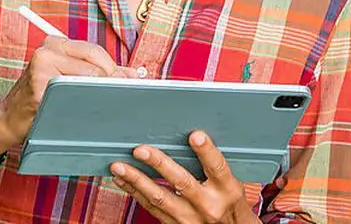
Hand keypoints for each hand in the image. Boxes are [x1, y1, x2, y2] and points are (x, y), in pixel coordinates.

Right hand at [0, 37, 133, 149]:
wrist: (7, 118)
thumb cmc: (40, 98)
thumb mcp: (67, 77)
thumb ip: (97, 72)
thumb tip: (133, 74)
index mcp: (55, 44)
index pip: (94, 51)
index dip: (114, 68)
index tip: (131, 81)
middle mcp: (46, 51)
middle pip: (92, 64)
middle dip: (111, 81)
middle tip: (123, 96)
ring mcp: (41, 69)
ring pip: (85, 80)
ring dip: (101, 94)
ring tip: (108, 105)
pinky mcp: (38, 89)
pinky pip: (71, 97)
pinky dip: (85, 106)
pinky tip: (88, 114)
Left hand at [110, 131, 283, 223]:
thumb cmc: (230, 205)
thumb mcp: (231, 185)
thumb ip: (212, 166)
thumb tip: (189, 136)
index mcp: (227, 190)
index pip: (217, 167)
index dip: (206, 151)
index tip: (195, 135)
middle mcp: (209, 205)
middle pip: (182, 182)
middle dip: (159, 164)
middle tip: (141, 150)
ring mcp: (191, 219)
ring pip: (159, 197)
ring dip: (136, 180)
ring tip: (119, 166)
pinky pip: (151, 208)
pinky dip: (134, 192)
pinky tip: (122, 180)